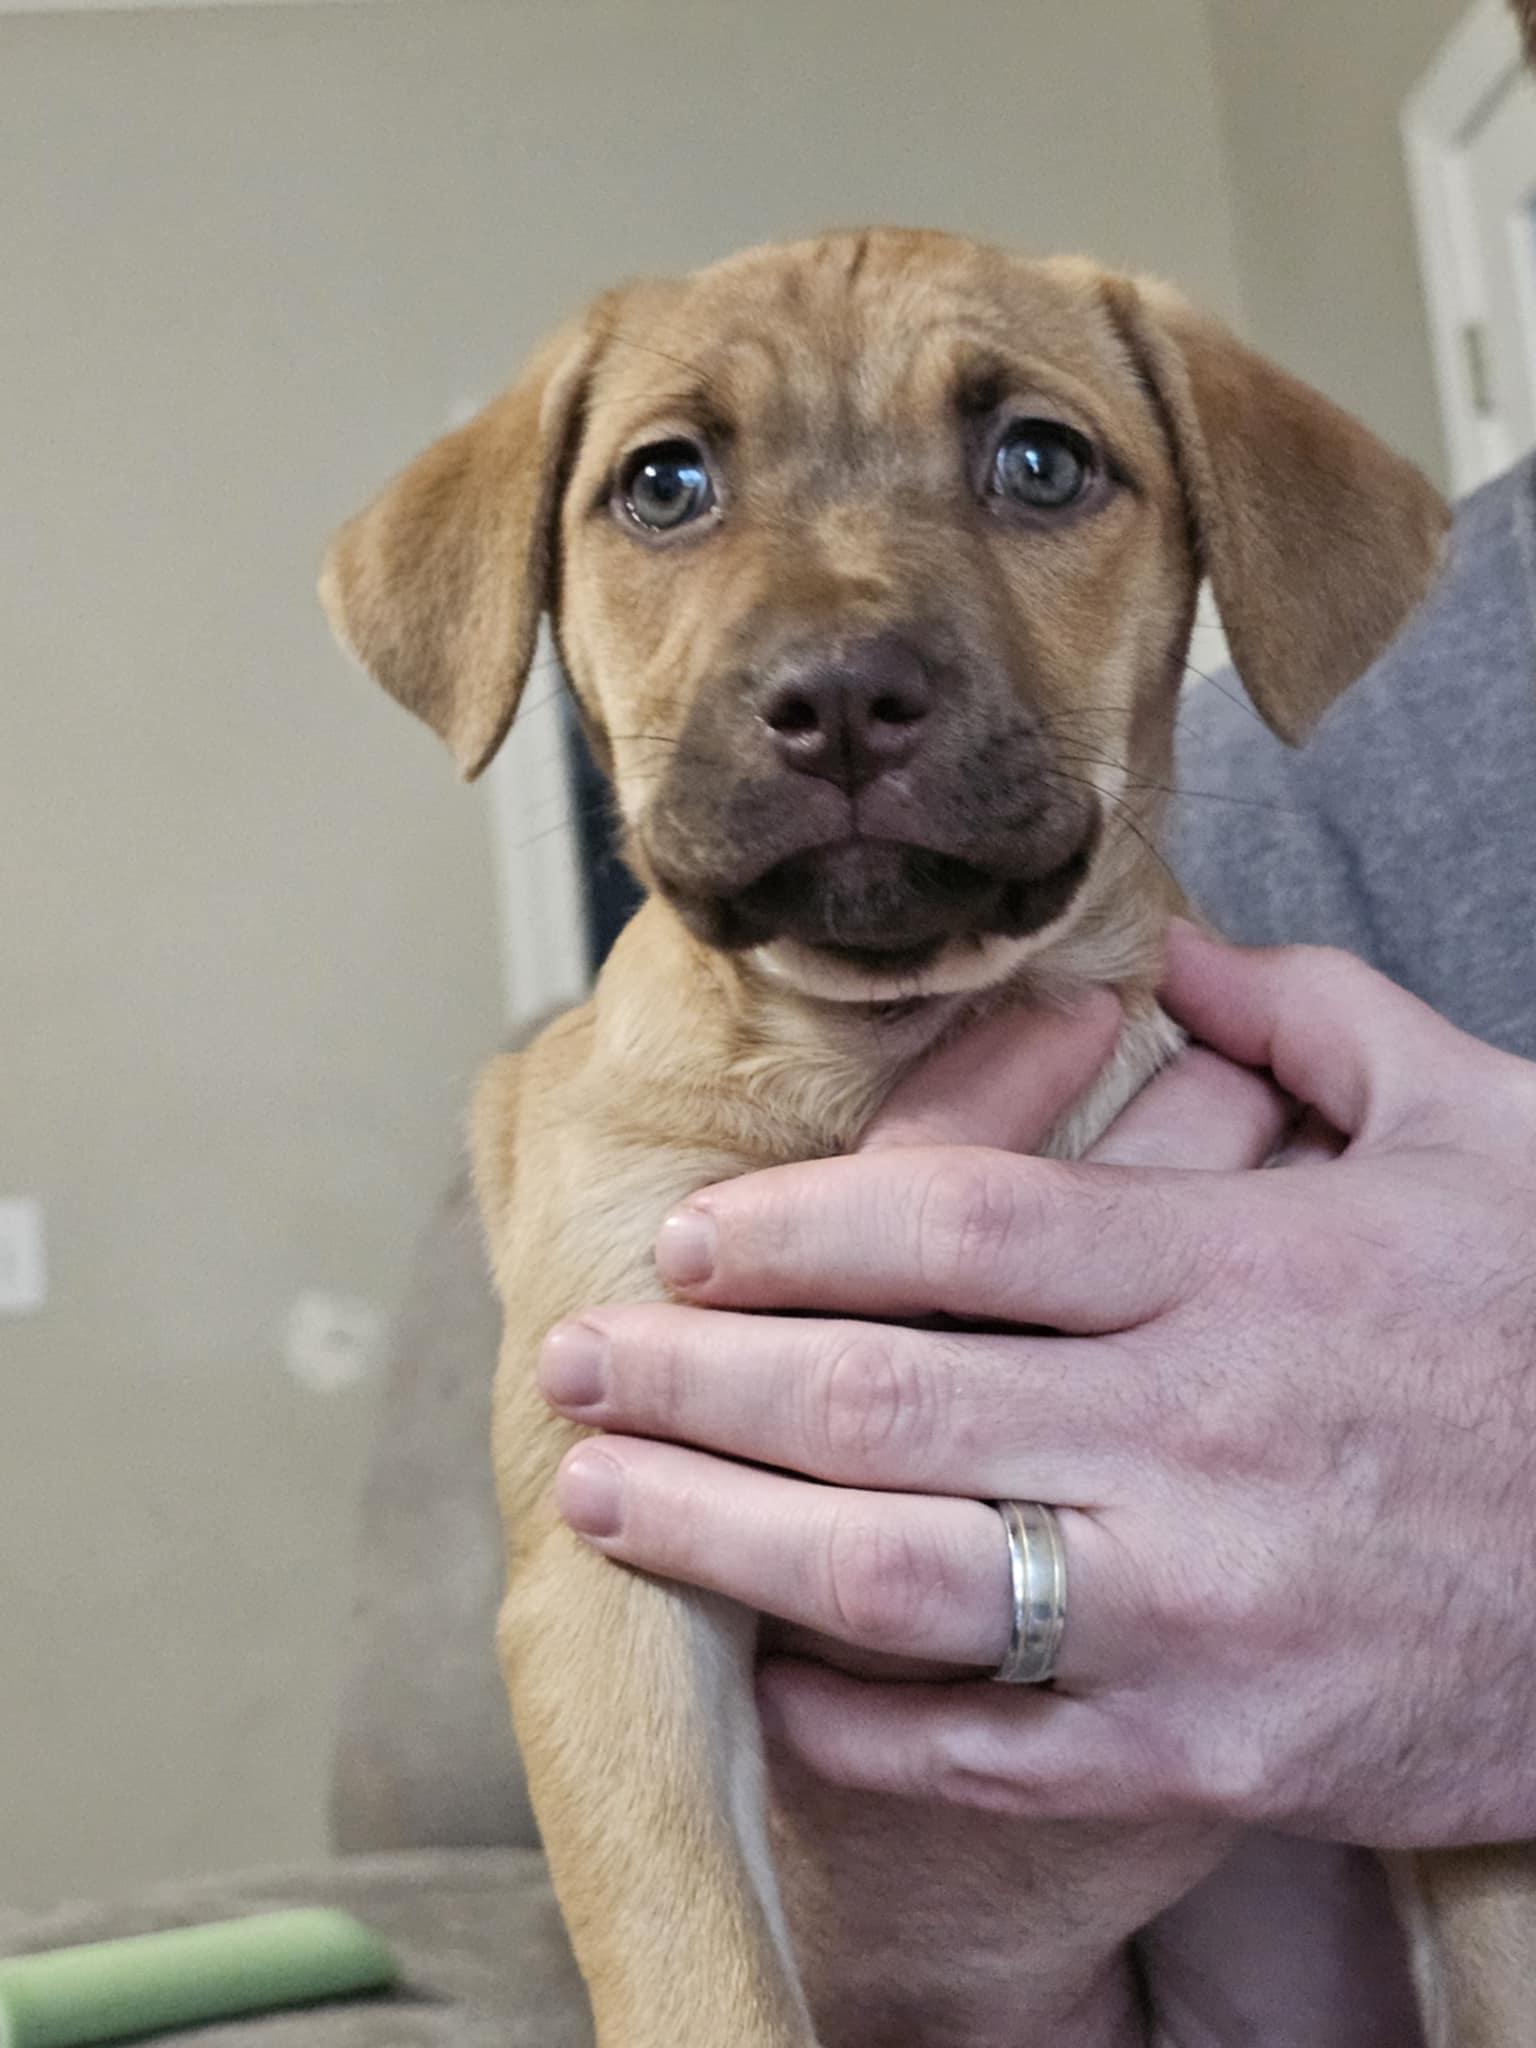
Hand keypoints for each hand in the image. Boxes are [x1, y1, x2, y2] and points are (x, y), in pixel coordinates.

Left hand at [539, 924, 1535, 1848]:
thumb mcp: (1484, 1135)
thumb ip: (1318, 1022)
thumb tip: (1175, 960)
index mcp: (1245, 1269)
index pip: (961, 1227)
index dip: (797, 1228)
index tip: (692, 1239)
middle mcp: (1203, 1432)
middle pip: (885, 1392)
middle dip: (695, 1376)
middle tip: (577, 1359)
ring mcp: (1207, 1606)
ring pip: (904, 1572)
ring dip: (723, 1535)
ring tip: (603, 1499)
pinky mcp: (1225, 1751)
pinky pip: (997, 1746)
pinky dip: (862, 1717)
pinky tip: (771, 1670)